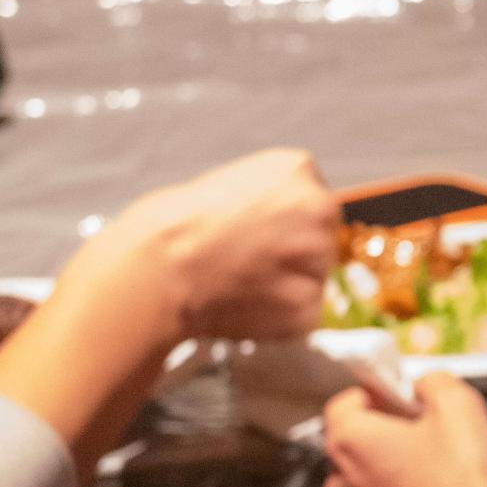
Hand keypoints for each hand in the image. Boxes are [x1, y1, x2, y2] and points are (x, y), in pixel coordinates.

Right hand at [119, 146, 339, 339]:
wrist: (163, 267)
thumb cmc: (186, 223)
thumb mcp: (240, 180)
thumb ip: (279, 195)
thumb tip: (302, 222)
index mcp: (299, 170)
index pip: (315, 203)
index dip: (287, 223)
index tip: (258, 233)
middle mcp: (319, 209)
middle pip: (322, 239)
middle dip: (295, 253)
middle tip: (251, 260)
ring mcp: (316, 260)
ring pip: (314, 278)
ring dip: (289, 285)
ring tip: (245, 281)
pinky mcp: (306, 307)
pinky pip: (305, 314)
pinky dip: (281, 317)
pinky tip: (248, 303)